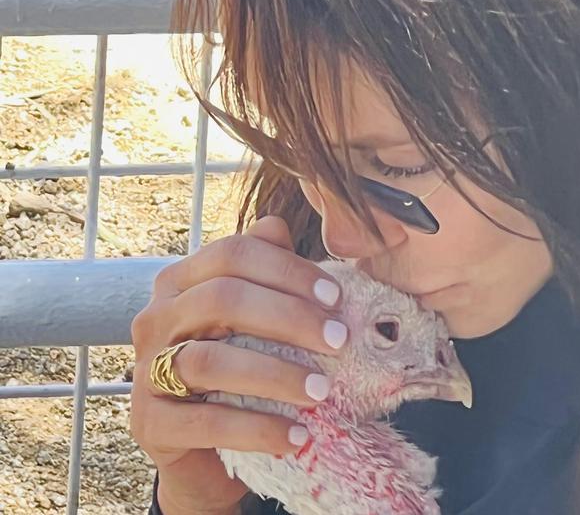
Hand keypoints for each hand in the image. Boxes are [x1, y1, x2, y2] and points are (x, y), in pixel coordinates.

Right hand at [129, 216, 346, 512]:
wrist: (204, 446)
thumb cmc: (239, 369)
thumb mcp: (254, 319)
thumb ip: (265, 271)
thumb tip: (277, 226)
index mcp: (181, 282)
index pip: (232, 254)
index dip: (288, 269)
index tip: (337, 298)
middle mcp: (155, 319)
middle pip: (221, 299)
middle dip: (289, 318)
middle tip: (340, 341)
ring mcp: (145, 372)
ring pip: (208, 361)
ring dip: (275, 375)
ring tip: (322, 392)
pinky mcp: (149, 425)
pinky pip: (206, 422)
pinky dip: (257, 429)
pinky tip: (297, 437)